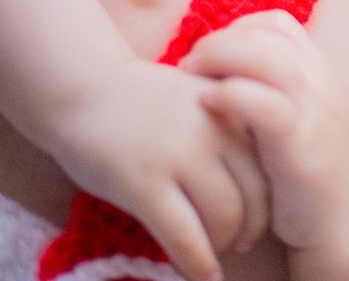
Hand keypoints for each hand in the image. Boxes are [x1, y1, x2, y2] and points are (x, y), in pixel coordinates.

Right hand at [49, 58, 269, 280]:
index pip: (268, 168)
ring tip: (212, 255)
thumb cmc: (142, 98)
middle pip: (253, 197)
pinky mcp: (143, 184)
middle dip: (250, 229)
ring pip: (222, 219)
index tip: (258, 220)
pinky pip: (182, 236)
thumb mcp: (200, 97)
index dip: (267, 204)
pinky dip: (196, 264)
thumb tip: (259, 177)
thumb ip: (230, 125)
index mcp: (232, 109)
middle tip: (240, 243)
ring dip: (221, 247)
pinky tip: (199, 277)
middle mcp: (213, 132)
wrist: (81, 87)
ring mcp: (178, 157)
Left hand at [181, 10, 348, 250]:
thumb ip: (272, 90)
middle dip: (219, 40)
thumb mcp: (299, 117)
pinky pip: (265, 105)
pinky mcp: (301, 142)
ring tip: (188, 74)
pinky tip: (205, 101)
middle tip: (188, 62)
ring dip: (219, 57)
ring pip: (265, 58)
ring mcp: (314, 108)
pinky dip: (232, 94)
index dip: (237, 28)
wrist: (348, 219)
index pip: (276, 24)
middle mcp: (320, 80)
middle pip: (266, 34)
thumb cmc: (310, 171)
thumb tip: (220, 70)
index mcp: (319, 71)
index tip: (209, 52)